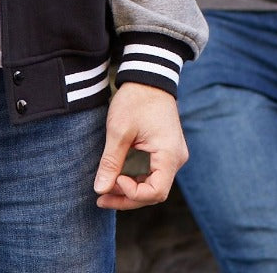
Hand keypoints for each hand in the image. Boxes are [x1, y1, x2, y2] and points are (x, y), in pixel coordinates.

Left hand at [93, 82, 188, 210]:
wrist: (148, 77)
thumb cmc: (136, 100)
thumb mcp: (119, 131)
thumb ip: (111, 162)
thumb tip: (100, 190)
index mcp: (169, 155)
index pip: (156, 192)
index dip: (132, 194)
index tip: (114, 180)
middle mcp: (176, 158)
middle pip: (154, 192)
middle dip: (126, 197)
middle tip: (100, 198)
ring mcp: (172, 155)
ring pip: (152, 184)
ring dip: (129, 190)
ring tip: (104, 190)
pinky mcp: (165, 150)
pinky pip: (152, 173)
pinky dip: (135, 178)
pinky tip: (116, 178)